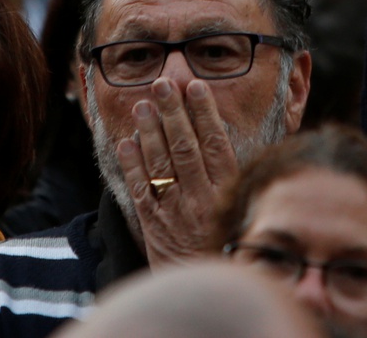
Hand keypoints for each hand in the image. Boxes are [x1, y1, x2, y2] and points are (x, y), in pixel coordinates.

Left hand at [117, 77, 241, 265]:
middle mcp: (202, 199)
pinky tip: (126, 143)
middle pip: (185, 148)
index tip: (196, 86)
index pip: (215, 144)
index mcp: (227, 191)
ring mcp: (176, 211)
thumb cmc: (225, 238)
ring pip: (161, 165)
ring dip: (150, 132)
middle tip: (163, 84)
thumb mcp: (239, 204)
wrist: (206, 282)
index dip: (204, 113)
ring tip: (142, 105)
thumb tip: (219, 131)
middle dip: (173, 114)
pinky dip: (132, 166)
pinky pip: (141, 191)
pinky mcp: (154, 225)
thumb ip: (231, 172)